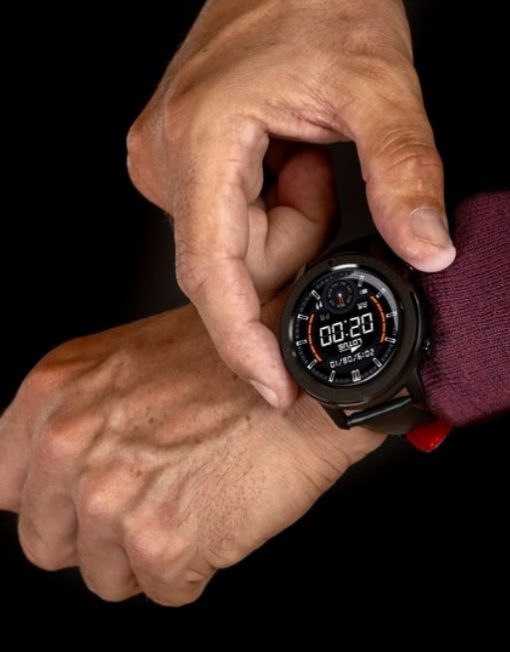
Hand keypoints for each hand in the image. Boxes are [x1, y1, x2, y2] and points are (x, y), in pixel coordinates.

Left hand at [0, 301, 382, 605]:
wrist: (302, 378)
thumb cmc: (231, 366)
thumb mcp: (125, 367)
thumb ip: (73, 421)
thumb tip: (50, 484)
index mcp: (51, 396)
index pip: (6, 489)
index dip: (48, 503)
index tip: (74, 506)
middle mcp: (70, 445)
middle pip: (48, 543)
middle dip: (97, 536)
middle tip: (149, 502)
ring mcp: (113, 497)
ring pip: (105, 577)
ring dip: (148, 554)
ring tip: (191, 500)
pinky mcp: (164, 543)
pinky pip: (164, 591)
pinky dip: (194, 565)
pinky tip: (217, 513)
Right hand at [127, 0, 455, 408]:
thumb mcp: (378, 83)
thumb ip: (405, 170)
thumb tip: (427, 248)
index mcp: (200, 142)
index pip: (211, 275)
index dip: (244, 341)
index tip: (274, 385)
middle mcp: (165, 157)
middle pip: (231, 265)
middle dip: (291, 242)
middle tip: (319, 175)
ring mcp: (165, 160)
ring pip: (232, 247)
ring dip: (284, 221)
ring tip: (302, 156)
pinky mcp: (178, 162)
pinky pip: (227, 223)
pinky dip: (268, 207)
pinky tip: (283, 158)